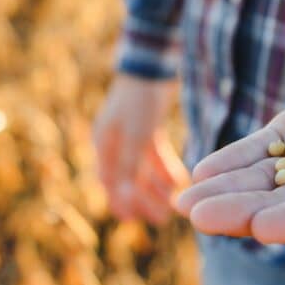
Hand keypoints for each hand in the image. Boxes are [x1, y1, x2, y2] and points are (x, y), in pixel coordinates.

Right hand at [93, 73, 189, 223]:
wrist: (153, 63)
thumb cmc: (140, 100)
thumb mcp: (135, 136)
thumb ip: (128, 168)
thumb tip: (122, 201)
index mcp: (104, 145)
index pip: (110, 183)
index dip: (122, 203)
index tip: (136, 221)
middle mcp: (115, 142)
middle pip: (127, 178)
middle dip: (143, 199)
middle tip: (163, 218)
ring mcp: (131, 134)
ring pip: (142, 168)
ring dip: (156, 187)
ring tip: (175, 202)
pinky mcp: (148, 127)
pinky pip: (154, 155)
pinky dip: (164, 168)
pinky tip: (180, 180)